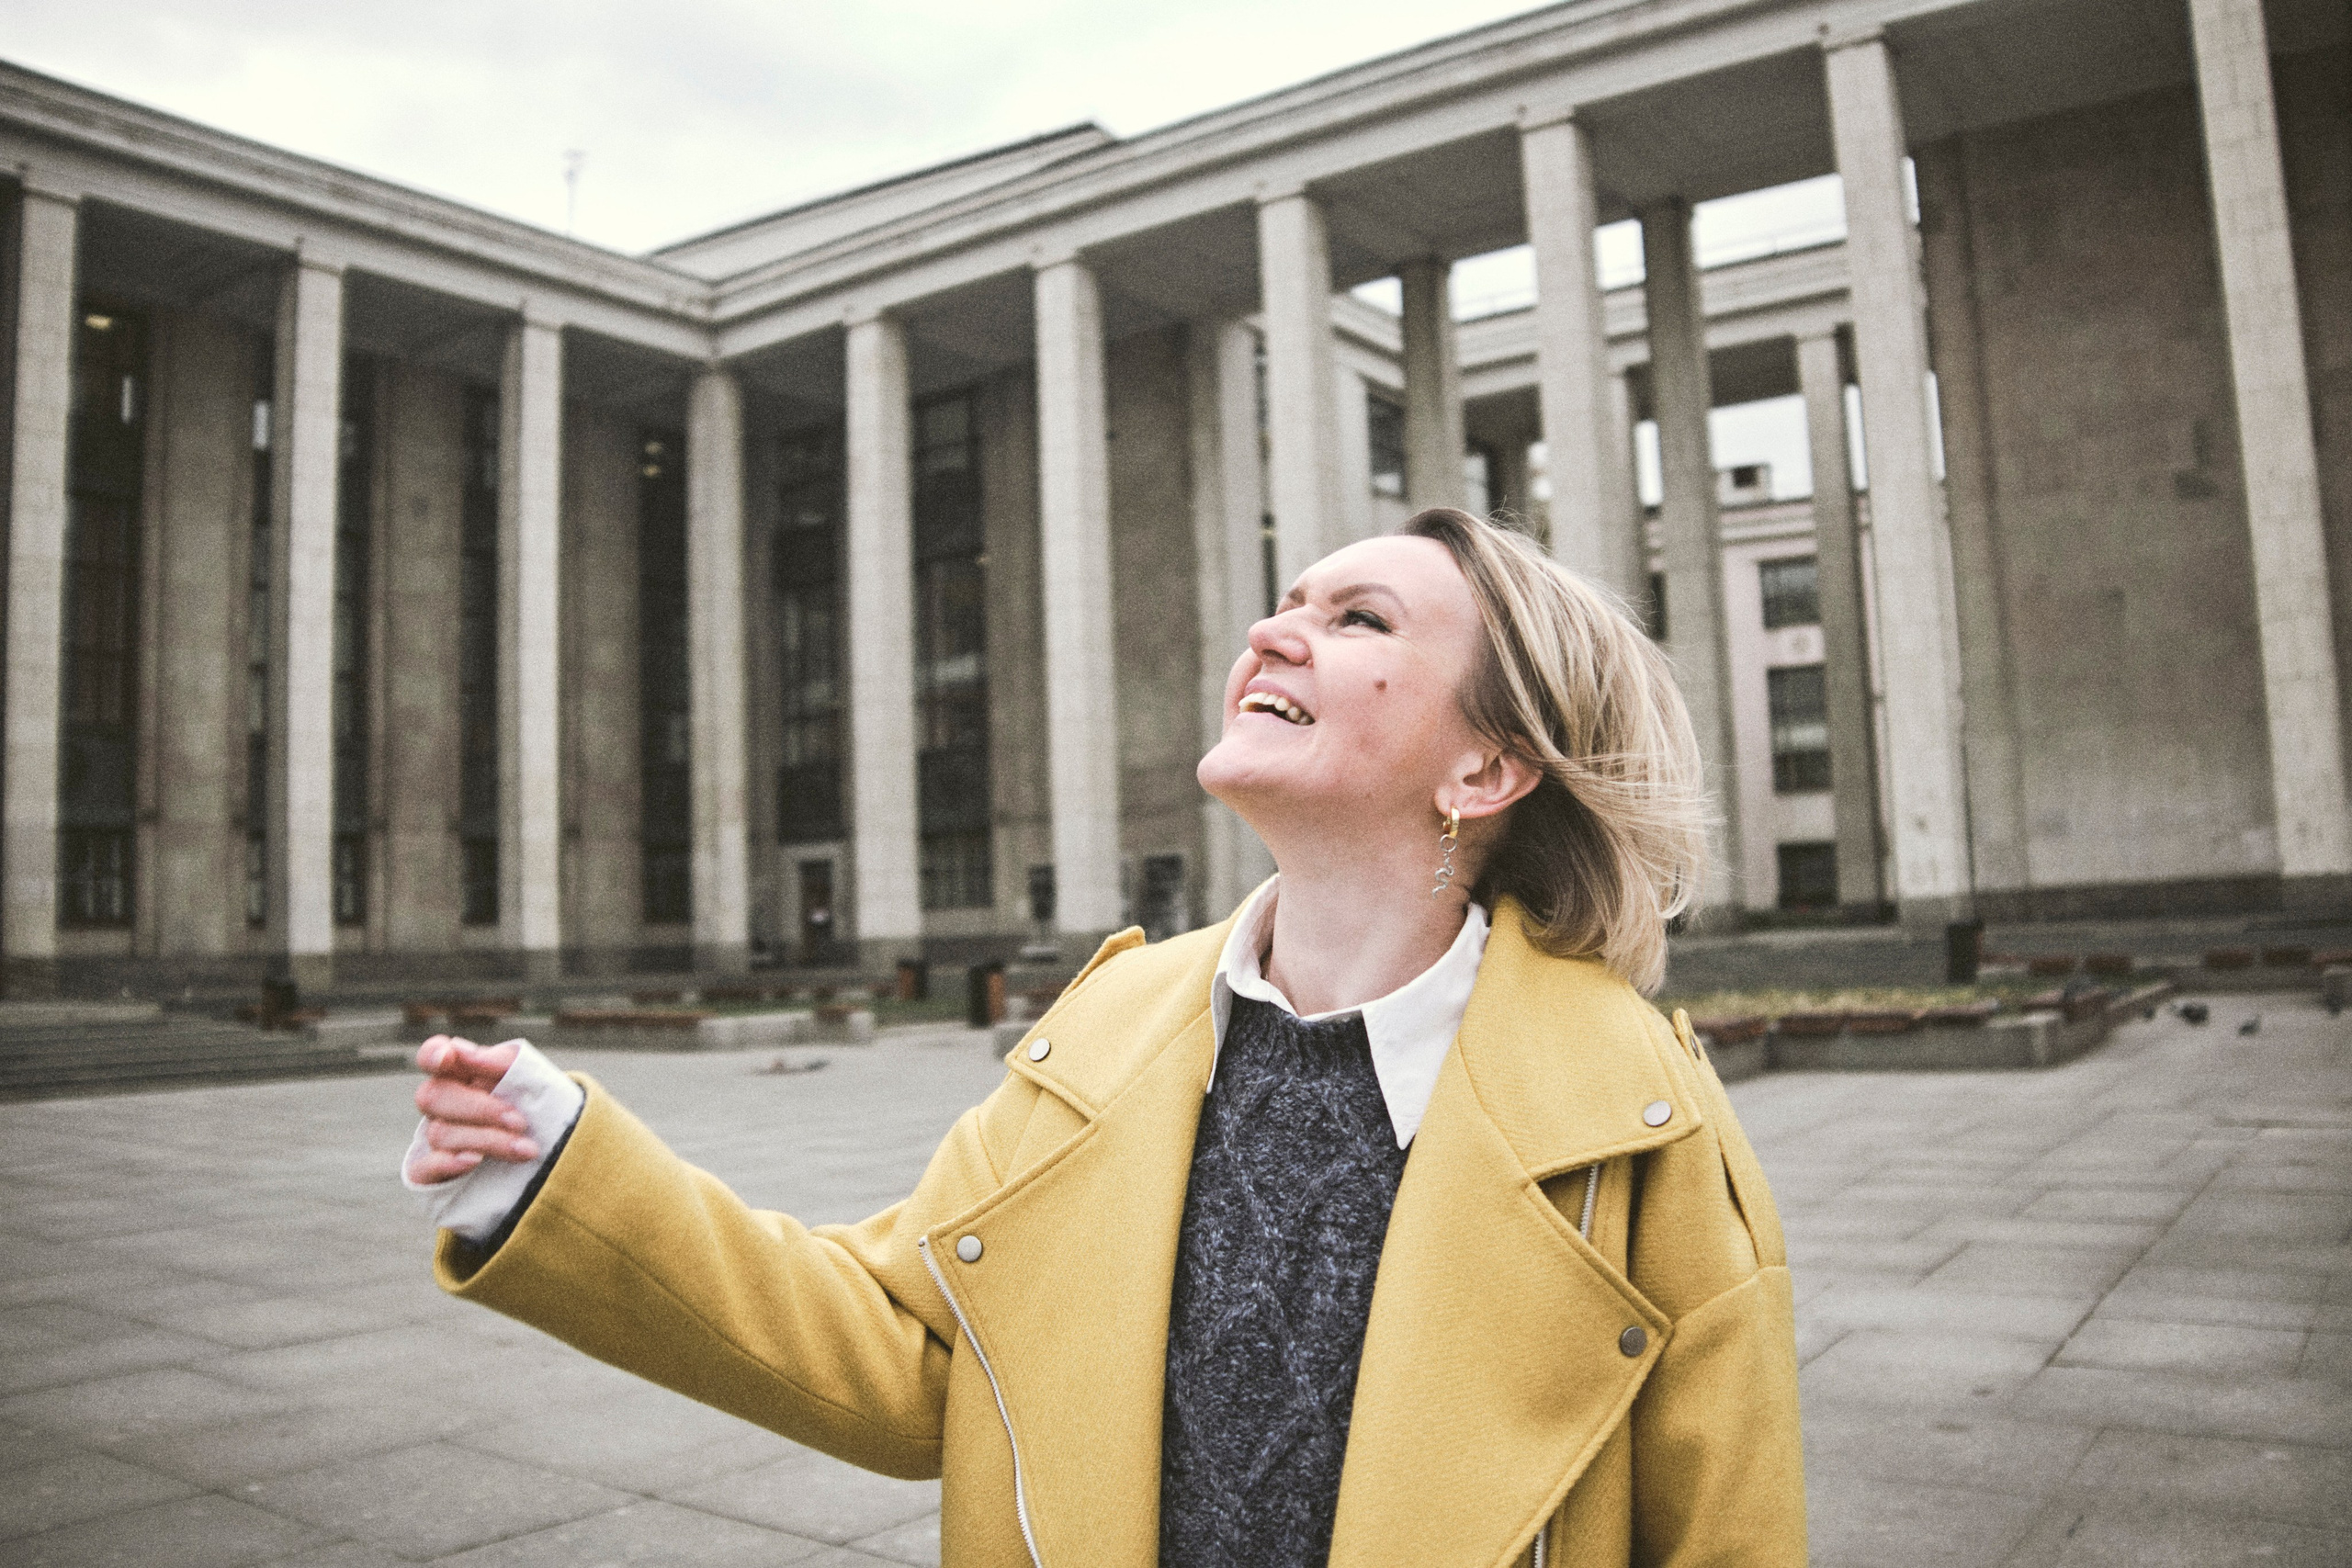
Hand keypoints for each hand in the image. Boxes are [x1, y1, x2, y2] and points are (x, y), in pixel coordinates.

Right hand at [407, 1035, 534, 1184]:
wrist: (555, 1153)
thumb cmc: (538, 1110)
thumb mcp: (532, 1080)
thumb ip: (503, 1062)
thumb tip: (466, 1052)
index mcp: (462, 1074)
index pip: (432, 1056)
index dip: (432, 1054)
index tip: (448, 1056)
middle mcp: (442, 1104)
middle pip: (431, 1096)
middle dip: (480, 1108)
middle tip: (520, 1122)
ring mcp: (434, 1139)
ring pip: (439, 1134)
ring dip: (488, 1140)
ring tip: (526, 1149)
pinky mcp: (432, 1173)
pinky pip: (422, 1169)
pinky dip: (446, 1163)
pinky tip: (474, 1161)